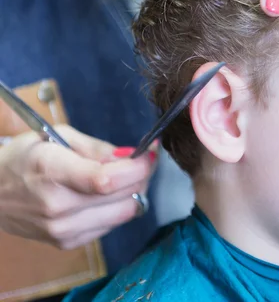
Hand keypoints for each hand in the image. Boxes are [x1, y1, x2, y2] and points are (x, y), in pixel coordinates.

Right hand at [0, 126, 155, 249]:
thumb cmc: (26, 157)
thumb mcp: (58, 136)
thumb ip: (98, 148)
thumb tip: (132, 156)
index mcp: (51, 171)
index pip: (105, 180)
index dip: (137, 167)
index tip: (150, 152)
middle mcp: (57, 206)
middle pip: (122, 196)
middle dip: (142, 175)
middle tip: (143, 161)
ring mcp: (62, 229)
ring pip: (124, 213)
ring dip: (134, 193)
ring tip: (126, 177)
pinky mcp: (67, 243)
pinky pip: (112, 225)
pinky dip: (118, 208)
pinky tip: (107, 195)